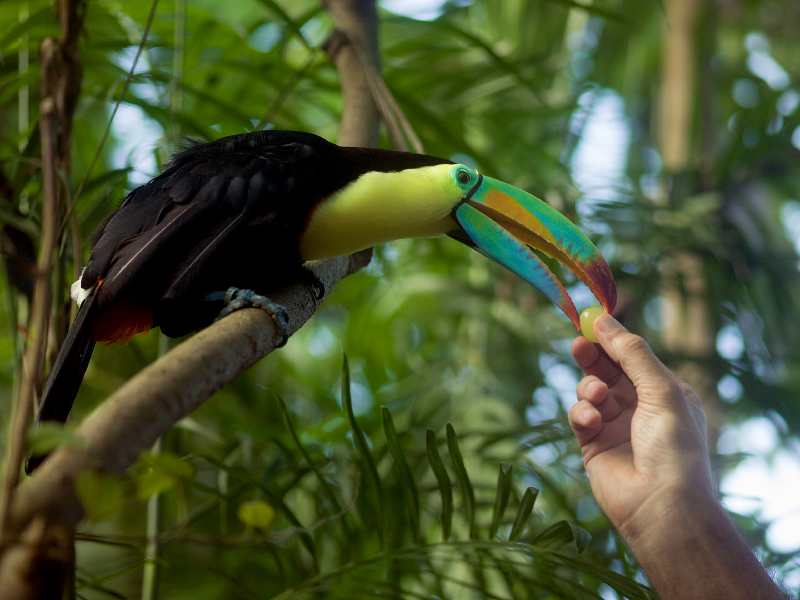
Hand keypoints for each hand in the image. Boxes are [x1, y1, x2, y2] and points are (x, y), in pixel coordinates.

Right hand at [568, 314, 712, 541]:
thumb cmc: (673, 446)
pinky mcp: (592, 444)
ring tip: (597, 397)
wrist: (660, 505)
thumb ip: (631, 353)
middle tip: (579, 345)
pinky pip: (579, 416)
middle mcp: (639, 406)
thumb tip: (604, 320)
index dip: (612, 339)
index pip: (632, 356)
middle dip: (593, 357)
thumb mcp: (661, 389)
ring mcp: (614, 425)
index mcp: (664, 391)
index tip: (591, 322)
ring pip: (589, 390)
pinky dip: (582, 413)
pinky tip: (591, 421)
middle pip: (607, 369)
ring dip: (589, 388)